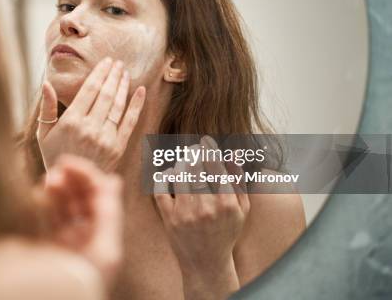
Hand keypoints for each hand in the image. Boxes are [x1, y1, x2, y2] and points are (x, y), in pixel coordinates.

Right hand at [37, 58, 145, 171]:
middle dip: (113, 75)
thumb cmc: (55, 156)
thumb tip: (46, 83)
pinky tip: (141, 91)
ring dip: (123, 85)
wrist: (73, 184)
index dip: (99, 73)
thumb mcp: (44, 134)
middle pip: (105, 94)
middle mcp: (89, 128)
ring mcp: (105, 138)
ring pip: (117, 105)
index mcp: (71, 122)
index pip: (89, 90)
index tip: (106, 62)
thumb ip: (47, 108)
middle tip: (118, 62)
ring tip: (125, 72)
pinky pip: (130, 122)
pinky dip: (136, 105)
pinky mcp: (117, 147)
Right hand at [42, 154, 123, 286]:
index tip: (68, 163)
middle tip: (59, 169)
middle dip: (70, 180)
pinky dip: (37, 204)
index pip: (96, 196)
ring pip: (57, 205)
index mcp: (101, 235)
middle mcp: (81, 235)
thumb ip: (109, 214)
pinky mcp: (39, 247)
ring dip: (54, 189)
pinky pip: (39, 218)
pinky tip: (36, 197)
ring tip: (50, 181)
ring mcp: (59, 241)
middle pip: (77, 197)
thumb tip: (113, 179)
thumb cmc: (87, 283)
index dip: (86, 176)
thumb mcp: (106, 250)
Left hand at [154, 136, 249, 299]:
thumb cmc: (226, 231)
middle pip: (195, 168)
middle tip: (193, 148)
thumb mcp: (241, 209)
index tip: (205, 139)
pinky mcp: (169, 219)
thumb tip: (233, 153)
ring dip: (180, 162)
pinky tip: (170, 173)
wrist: (206, 263)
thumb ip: (239, 180)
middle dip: (193, 152)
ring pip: (179, 175)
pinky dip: (164, 176)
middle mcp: (206, 208)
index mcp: (227, 204)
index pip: (216, 167)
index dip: (209, 149)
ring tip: (184, 160)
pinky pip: (161, 189)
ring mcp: (186, 214)